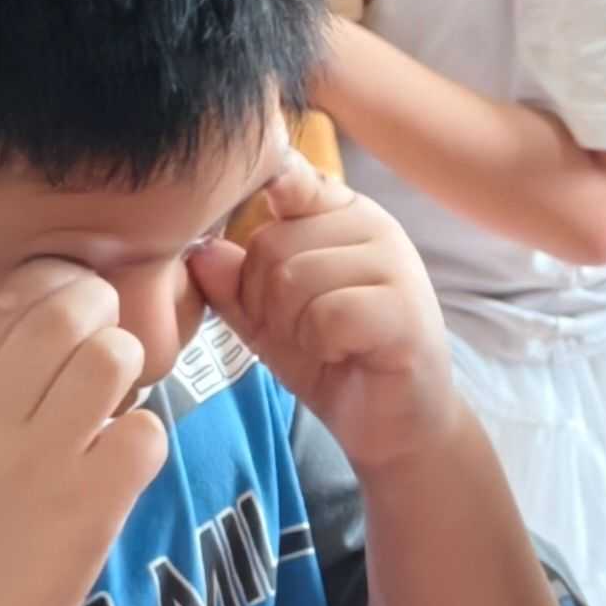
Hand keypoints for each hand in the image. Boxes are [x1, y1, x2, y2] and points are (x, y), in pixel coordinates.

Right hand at [0, 261, 168, 605]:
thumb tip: (48, 323)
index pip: (12, 297)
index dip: (57, 288)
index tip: (73, 311)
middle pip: (68, 311)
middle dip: (103, 316)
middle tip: (107, 348)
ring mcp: (40, 459)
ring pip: (113, 357)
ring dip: (130, 371)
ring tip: (114, 407)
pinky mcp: (90, 505)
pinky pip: (146, 432)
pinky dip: (145, 441)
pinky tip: (120, 465)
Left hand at [187, 152, 457, 475]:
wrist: (393, 423)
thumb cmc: (334, 359)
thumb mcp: (268, 318)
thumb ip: (234, 284)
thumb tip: (202, 252)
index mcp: (343, 212)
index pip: (284, 182)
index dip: (259, 226)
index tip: (266, 260)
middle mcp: (374, 224)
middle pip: (272, 243)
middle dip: (265, 302)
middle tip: (298, 332)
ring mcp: (396, 264)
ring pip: (295, 278)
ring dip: (292, 328)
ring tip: (322, 344)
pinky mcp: (404, 310)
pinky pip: (327, 315)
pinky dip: (320, 345)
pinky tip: (343, 355)